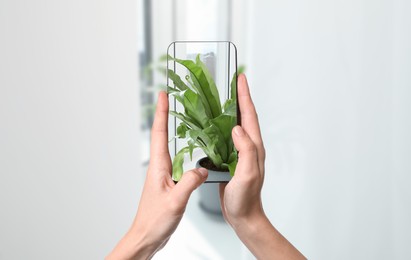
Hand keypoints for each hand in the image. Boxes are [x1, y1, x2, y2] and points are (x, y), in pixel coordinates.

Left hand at [107, 91, 207, 259]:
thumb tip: (202, 169)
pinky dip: (182, 150)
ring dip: (171, 129)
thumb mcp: (175, 201)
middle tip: (170, 97)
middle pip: (161, 134)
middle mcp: (160, 167)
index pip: (159, 133)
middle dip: (165, 114)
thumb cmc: (154, 221)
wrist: (147, 236)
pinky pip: (177, 161)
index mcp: (159, 167)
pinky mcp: (169, 183)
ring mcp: (164, 174)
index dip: (161, 112)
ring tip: (179, 116)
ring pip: (169, 146)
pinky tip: (190, 151)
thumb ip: (189, 182)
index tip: (163, 95)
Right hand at [220, 74, 304, 258]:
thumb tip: (237, 128)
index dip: (245, 95)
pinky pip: (225, 138)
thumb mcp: (248, 174)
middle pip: (243, 116)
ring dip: (228, 110)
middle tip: (229, 82)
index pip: (250, 115)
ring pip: (234, 125)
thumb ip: (246, 150)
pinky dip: (219, 126)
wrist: (242, 215)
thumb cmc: (246, 198)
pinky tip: (210, 124)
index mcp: (254, 146)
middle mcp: (248, 146)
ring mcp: (239, 153)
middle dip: (238, 97)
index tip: (240, 78)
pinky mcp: (230, 159)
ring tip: (218, 97)